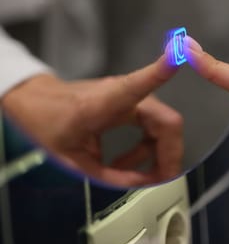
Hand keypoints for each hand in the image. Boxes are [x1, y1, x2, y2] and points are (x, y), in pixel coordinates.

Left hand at [0, 54, 182, 186]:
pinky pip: (153, 129)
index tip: (177, 58)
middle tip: (164, 179)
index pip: (138, 86)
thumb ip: (109, 177)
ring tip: (140, 177)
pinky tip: (127, 164)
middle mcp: (123, 95)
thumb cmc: (48, 123)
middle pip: (166, 123)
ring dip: (158, 155)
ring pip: (164, 128)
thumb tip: (142, 185)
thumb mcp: (73, 161)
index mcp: (102, 104)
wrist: (36, 103)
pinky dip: (148, 150)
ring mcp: (131, 98)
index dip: (160, 73)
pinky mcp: (132, 104)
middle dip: (170, 154)